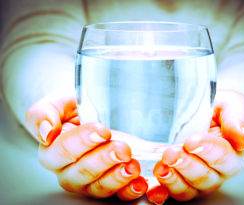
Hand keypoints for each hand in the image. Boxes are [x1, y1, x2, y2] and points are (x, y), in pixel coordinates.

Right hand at [26, 94, 147, 200]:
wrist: (88, 114)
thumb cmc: (71, 110)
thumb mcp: (56, 104)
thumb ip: (43, 114)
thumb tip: (46, 131)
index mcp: (52, 152)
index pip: (63, 152)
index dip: (82, 142)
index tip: (101, 131)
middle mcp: (68, 171)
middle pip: (83, 172)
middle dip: (105, 160)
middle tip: (121, 148)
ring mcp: (89, 182)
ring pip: (100, 187)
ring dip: (118, 177)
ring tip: (132, 165)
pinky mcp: (108, 186)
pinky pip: (118, 194)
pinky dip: (130, 190)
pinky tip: (139, 181)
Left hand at [147, 90, 243, 203]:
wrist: (207, 116)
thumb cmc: (220, 113)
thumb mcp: (231, 109)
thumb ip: (236, 121)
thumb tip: (242, 140)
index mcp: (231, 156)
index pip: (222, 157)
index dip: (206, 150)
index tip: (191, 141)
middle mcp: (215, 173)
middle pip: (203, 176)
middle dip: (185, 165)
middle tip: (171, 153)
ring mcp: (196, 181)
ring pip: (186, 188)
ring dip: (172, 179)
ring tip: (161, 166)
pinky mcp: (178, 182)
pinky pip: (169, 191)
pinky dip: (160, 191)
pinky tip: (151, 187)